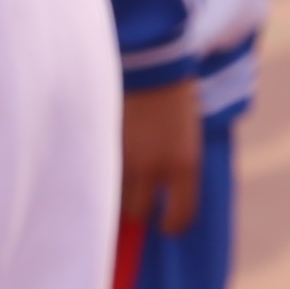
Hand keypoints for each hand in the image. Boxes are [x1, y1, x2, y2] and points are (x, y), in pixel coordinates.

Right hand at [117, 80, 205, 241]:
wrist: (153, 62)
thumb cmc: (178, 97)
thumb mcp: (189, 138)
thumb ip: (178, 168)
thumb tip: (164, 198)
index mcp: (184, 166)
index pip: (180, 215)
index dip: (173, 225)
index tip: (167, 226)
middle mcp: (153, 168)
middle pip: (139, 213)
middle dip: (139, 212)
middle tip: (140, 206)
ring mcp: (125, 158)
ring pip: (114, 195)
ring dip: (118, 194)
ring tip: (121, 184)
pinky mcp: (104, 146)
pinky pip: (101, 174)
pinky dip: (103, 175)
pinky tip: (107, 166)